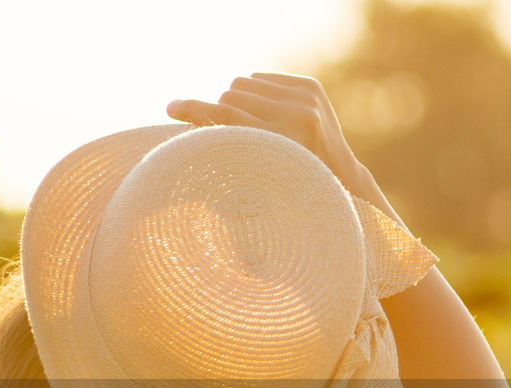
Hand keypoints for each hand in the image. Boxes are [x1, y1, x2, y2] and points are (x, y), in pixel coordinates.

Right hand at [167, 72, 366, 191]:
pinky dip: (254, 94)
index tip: (171, 107)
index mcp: (281, 142)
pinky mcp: (311, 87)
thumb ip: (228, 150)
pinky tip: (265, 114)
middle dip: (220, 110)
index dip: (194, 111)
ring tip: (249, 126)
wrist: (338, 178)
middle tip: (225, 133)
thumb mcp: (252, 178)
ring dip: (237, 101)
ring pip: (243, 83)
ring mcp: (307, 98)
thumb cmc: (285, 187)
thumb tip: (185, 120)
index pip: (225, 116)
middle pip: (231, 95)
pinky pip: (261, 78)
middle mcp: (298, 115)